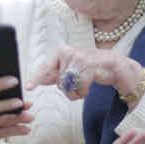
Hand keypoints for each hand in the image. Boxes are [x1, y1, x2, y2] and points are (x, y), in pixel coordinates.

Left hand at [27, 44, 143, 100]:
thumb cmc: (92, 67)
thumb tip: (39, 80)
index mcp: (62, 51)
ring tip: (85, 83)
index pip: (46, 67)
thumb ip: (57, 74)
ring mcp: (78, 58)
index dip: (37, 79)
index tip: (29, 87)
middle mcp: (68, 52)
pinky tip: (90, 84)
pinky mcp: (89, 66)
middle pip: (59, 82)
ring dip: (77, 92)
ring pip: (69, 87)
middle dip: (69, 89)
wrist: (115, 65)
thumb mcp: (72, 69)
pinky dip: (84, 92)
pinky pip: (80, 88)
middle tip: (80, 82)